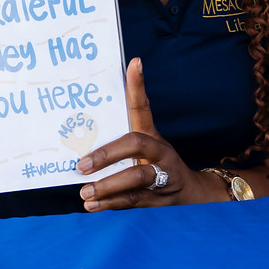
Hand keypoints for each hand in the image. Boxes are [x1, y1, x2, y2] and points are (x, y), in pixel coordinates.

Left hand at [75, 58, 221, 210]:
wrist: (191, 193)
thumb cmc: (155, 165)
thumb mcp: (143, 149)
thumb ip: (117, 142)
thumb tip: (78, 138)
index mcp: (151, 134)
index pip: (143, 107)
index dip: (138, 86)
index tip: (134, 63)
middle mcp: (159, 151)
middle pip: (136, 144)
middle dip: (108, 155)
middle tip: (82, 165)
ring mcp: (162, 174)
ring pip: (136, 176)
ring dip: (108, 185)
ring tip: (84, 192)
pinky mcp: (159, 197)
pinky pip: (134, 200)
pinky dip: (111, 204)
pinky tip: (92, 205)